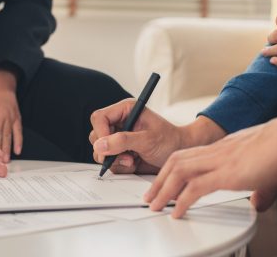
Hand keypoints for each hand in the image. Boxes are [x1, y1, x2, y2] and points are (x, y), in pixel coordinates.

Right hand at [90, 99, 224, 173]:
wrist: (180, 153)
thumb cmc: (169, 140)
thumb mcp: (147, 139)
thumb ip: (123, 141)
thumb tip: (99, 145)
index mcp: (125, 110)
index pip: (99, 118)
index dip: (100, 132)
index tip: (108, 147)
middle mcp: (119, 123)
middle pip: (96, 136)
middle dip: (109, 150)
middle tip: (127, 157)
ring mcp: (118, 138)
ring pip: (100, 151)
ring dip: (115, 160)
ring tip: (133, 160)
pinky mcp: (120, 152)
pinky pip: (109, 161)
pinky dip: (120, 166)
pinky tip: (134, 163)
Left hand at [145, 116, 276, 217]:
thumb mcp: (268, 170)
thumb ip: (259, 186)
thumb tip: (258, 202)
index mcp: (223, 148)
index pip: (190, 156)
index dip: (173, 169)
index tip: (165, 183)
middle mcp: (217, 151)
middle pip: (177, 161)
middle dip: (160, 179)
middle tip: (150, 195)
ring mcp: (220, 160)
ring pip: (180, 171)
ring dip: (164, 189)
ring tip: (154, 205)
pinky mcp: (228, 173)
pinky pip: (196, 187)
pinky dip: (182, 200)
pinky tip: (176, 212)